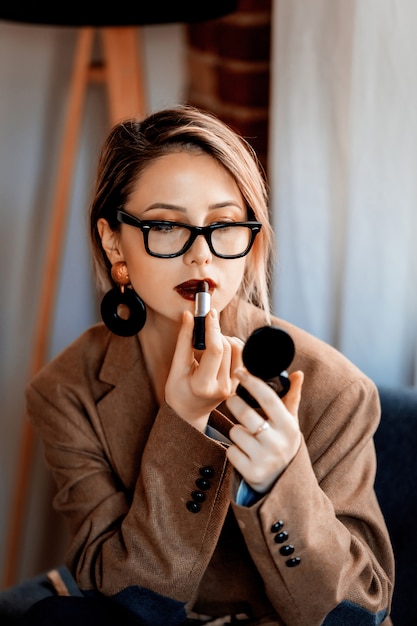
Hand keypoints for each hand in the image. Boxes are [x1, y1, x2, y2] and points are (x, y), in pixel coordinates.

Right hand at [165, 310, 242, 430]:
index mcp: (203, 386)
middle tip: (204, 327)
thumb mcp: (176, 367)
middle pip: (226, 347)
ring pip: (238, 349)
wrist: (189, 413)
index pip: (215, 350)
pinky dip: (233, 346)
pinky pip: (242, 356)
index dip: (213, 328)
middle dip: (215, 332)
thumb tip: (189, 316)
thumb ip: (184, 341)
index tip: (209, 313)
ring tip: (211, 342)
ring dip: (225, 338)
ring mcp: (234, 387)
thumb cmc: (179, 391)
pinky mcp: (239, 384)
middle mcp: (223, 387)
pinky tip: (221, 348)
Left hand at [226, 368, 303, 493]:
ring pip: (235, 431)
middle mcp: (278, 443)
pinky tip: (245, 454)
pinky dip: (234, 450)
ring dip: (236, 431)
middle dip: (234, 403)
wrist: (283, 483)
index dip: (252, 382)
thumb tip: (298, 373)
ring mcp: (265, 460)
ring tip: (247, 437)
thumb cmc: (283, 444)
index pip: (268, 398)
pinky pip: (231, 451)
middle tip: (233, 401)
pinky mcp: (251, 473)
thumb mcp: (290, 423)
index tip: (240, 371)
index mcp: (289, 427)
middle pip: (245, 413)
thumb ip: (292, 398)